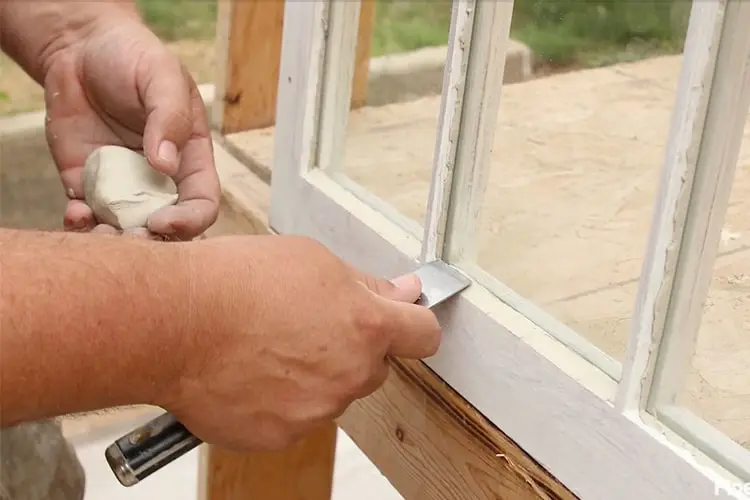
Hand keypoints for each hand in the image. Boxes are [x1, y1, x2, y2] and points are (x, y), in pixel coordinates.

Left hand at [42, 16, 219, 239]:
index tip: (164, 221)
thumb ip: (169, 117)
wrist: (80, 48)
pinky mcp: (86, 182)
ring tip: (99, 231)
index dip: (190, 219)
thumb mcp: (162, 77)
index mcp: (190, 158)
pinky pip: (86, 214)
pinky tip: (75, 214)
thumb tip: (165, 163)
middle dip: (152, 239)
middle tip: (131, 236)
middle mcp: (159, 178)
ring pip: (125, 228)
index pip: (202, 202)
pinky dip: (80, 223)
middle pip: (167, 225)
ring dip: (114, 239)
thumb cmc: (133, 57)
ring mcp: (123, 183)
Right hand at [158, 235, 441, 450]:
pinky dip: (279, 400)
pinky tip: (248, 372)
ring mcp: (315, 410)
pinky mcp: (280, 435)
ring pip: (331, 392)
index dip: (414, 323)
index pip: (423, 334)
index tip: (405, 320)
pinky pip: (294, 417)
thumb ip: (364, 285)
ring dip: (313, 375)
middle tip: (306, 324)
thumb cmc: (234, 282)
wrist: (172, 322)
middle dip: (352, 348)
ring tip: (265, 346)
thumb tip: (400, 294)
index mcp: (366, 326)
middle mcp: (349, 375)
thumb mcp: (311, 259)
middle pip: (373, 366)